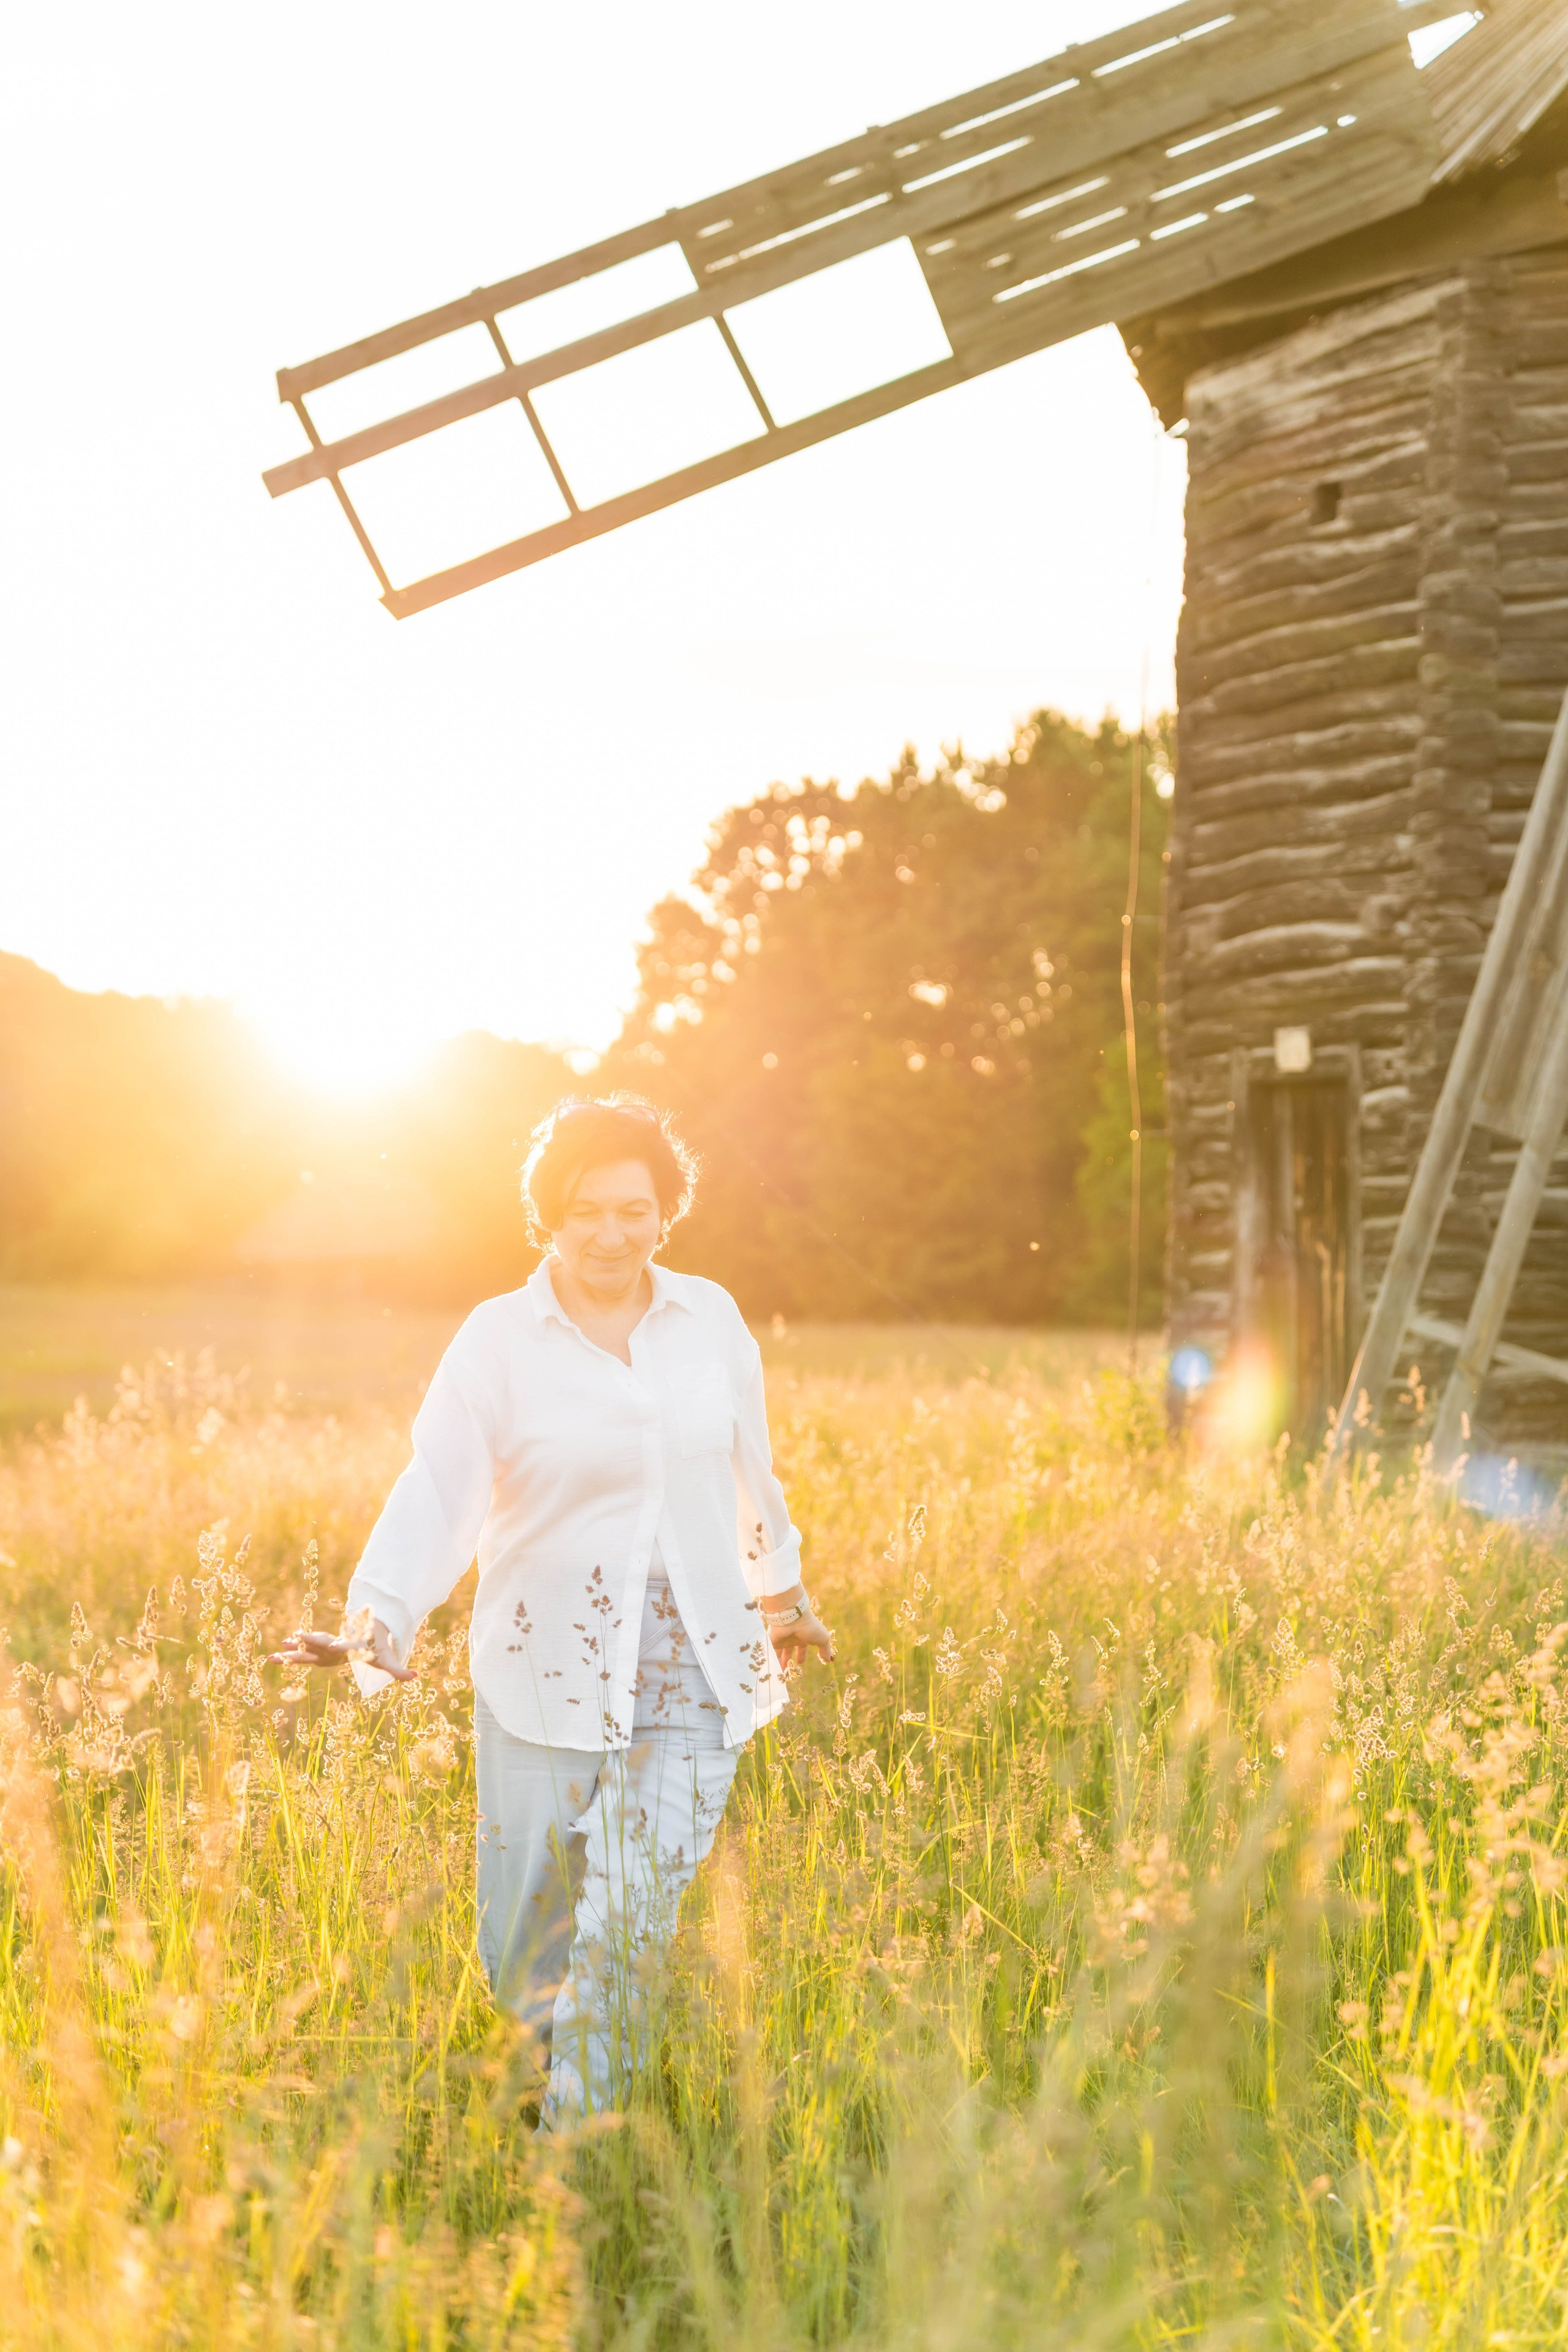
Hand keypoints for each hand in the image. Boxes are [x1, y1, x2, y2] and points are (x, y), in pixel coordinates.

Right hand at [270, 1614, 415, 1683]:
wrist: (369, 1630)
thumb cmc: (377, 1647)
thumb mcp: (387, 1660)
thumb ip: (399, 1670)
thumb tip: (417, 1676)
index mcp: (354, 1647)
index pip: (348, 1646)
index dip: (343, 1646)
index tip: (335, 1645)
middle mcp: (339, 1644)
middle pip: (324, 1642)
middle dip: (311, 1640)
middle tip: (297, 1637)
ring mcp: (328, 1646)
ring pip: (311, 1646)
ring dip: (295, 1647)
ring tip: (279, 1646)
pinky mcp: (321, 1650)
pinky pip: (305, 1652)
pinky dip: (292, 1653)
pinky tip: (276, 1656)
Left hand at [760, 1594, 833, 1667]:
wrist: (791, 1617)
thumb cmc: (809, 1626)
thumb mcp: (822, 1639)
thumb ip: (825, 1649)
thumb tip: (830, 1660)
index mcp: (803, 1635)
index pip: (802, 1647)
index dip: (801, 1655)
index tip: (800, 1662)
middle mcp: (791, 1637)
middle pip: (789, 1650)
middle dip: (789, 1659)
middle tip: (789, 1670)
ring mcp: (781, 1639)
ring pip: (779, 1653)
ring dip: (780, 1663)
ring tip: (781, 1673)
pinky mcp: (772, 1642)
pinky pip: (771, 1654)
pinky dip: (773, 1662)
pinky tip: (774, 1670)